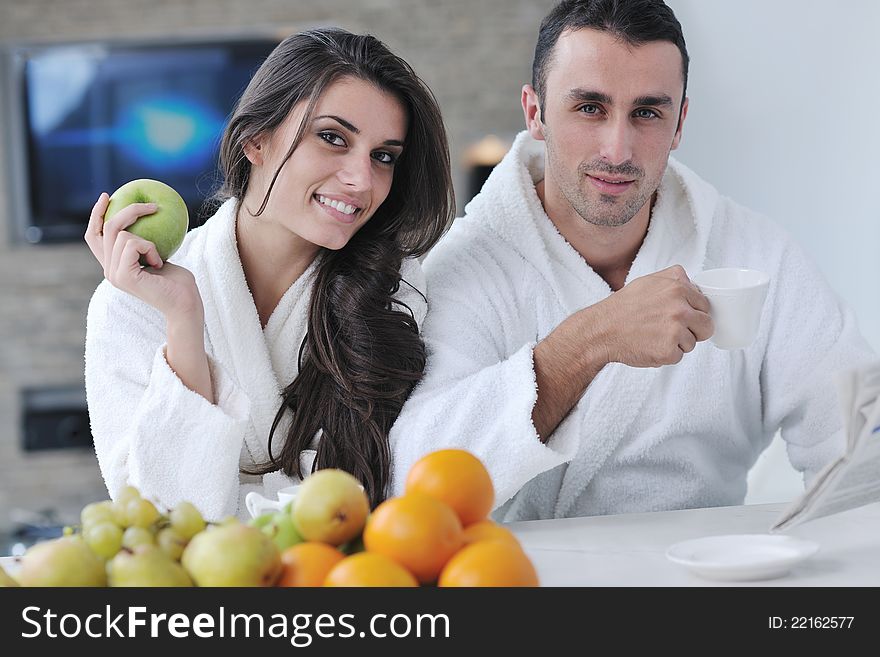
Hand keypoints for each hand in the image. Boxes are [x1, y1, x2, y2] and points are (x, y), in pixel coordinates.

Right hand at [84, 193, 202, 322]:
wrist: (185, 304)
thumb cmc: (179, 282)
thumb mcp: (159, 255)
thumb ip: (146, 242)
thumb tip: (147, 215)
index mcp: (114, 265)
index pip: (94, 236)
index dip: (96, 215)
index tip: (107, 196)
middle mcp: (108, 270)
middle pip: (106, 228)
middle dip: (127, 211)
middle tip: (151, 207)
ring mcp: (113, 274)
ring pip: (121, 234)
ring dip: (147, 240)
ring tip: (159, 258)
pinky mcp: (122, 275)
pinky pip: (132, 244)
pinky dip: (150, 248)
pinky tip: (159, 263)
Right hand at [596, 265, 713, 366]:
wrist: (602, 331)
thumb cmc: (622, 308)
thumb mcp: (648, 281)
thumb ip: (674, 279)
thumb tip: (694, 284)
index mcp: (678, 288)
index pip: (705, 306)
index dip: (694, 313)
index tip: (679, 317)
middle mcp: (680, 308)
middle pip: (707, 326)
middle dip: (693, 330)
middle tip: (670, 330)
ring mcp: (676, 331)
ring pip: (692, 343)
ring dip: (677, 343)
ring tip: (654, 336)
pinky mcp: (669, 351)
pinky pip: (679, 357)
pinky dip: (666, 355)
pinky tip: (650, 345)